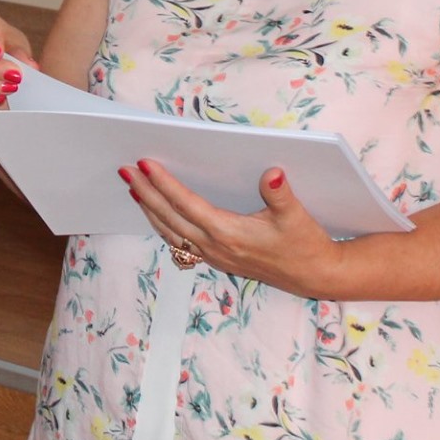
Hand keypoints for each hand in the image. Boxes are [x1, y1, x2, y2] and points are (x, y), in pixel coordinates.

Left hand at [122, 159, 336, 296]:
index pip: (187, 204)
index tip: (145, 164)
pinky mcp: (217, 260)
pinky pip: (180, 242)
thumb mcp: (296, 216)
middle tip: (125, 170)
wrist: (314, 275)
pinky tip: (156, 214)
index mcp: (229, 233)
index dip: (164, 184)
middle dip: (146, 193)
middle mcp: (215, 247)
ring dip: (149, 210)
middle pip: (170, 218)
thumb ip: (281, 193)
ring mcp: (214, 256)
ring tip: (133, 188)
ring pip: (170, 232)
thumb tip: (272, 172)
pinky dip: (163, 225)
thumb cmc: (305, 243)